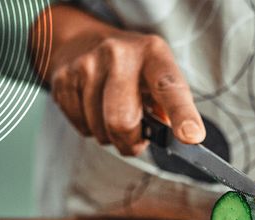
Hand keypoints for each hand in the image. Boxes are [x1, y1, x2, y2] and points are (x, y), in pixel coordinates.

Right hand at [48, 29, 204, 155]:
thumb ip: (169, 105)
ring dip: (109, 135)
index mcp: (152, 54)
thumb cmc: (131, 68)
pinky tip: (93, 108)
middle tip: (135, 140)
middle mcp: (118, 55)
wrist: (82, 42)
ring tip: (111, 113)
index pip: (169, 88)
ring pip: (100, 131)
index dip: (181, 115)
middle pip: (122, 122)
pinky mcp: (63, 80)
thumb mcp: (157, 73)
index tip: (191, 137)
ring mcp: (87, 65)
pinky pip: (81, 127)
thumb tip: (176, 136)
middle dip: (130, 143)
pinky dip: (90, 128)